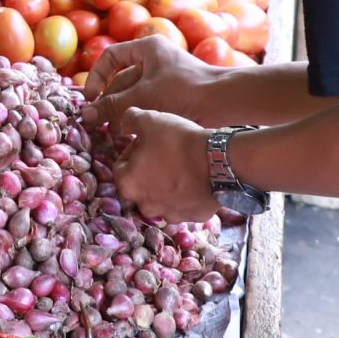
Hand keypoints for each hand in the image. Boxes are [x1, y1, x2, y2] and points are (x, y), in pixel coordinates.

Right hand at [82, 35, 234, 126]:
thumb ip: (113, 104)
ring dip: (122, 110)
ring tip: (112, 130)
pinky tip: (130, 131)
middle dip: (109, 99)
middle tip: (99, 121)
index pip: (111, 56)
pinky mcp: (173, 95)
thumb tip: (86, 114)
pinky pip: (147, 103)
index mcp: (147, 48)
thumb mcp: (144, 96)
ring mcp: (164, 77)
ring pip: (134, 93)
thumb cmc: (183, 90)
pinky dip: (137, 114)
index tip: (90, 98)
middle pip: (122, 78)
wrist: (223, 102)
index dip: (97, 76)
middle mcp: (154, 59)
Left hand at [102, 107, 219, 225]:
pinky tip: (196, 178)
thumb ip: (129, 120)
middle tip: (165, 153)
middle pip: (140, 185)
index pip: (121, 166)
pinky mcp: (193, 217)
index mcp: (128, 184)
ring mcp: (170, 214)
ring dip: (166, 184)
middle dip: (148, 170)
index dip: (133, 151)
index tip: (148, 142)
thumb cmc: (177, 142)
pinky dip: (187, 194)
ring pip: (162, 198)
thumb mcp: (149, 120)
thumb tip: (124, 123)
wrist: (217, 162)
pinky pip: (185, 204)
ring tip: (181, 166)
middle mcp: (145, 205)